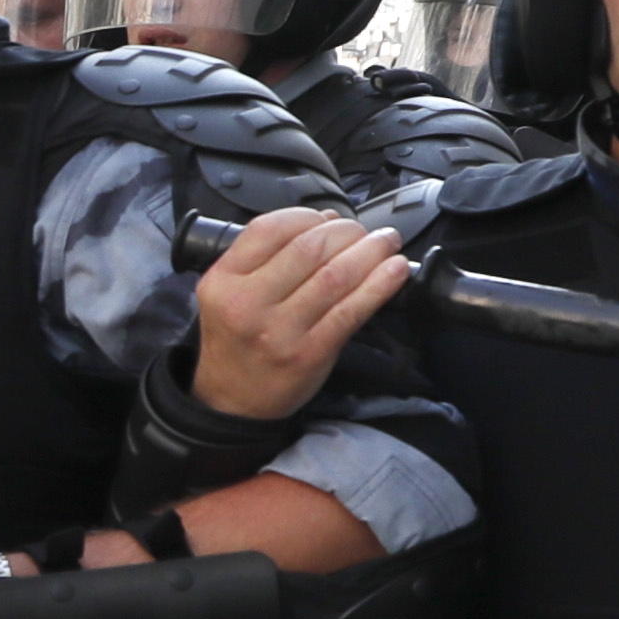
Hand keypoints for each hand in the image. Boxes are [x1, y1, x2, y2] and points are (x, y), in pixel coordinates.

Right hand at [192, 206, 412, 422]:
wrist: (233, 402)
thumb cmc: (238, 340)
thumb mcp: (227, 293)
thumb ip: (266, 257)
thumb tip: (327, 220)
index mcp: (222, 281)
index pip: (269, 228)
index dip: (307, 215)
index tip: (328, 218)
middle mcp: (246, 304)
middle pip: (308, 248)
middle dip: (346, 231)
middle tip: (365, 232)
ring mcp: (279, 331)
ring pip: (335, 275)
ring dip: (370, 251)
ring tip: (386, 242)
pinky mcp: (309, 354)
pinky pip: (351, 311)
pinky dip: (379, 285)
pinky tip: (395, 270)